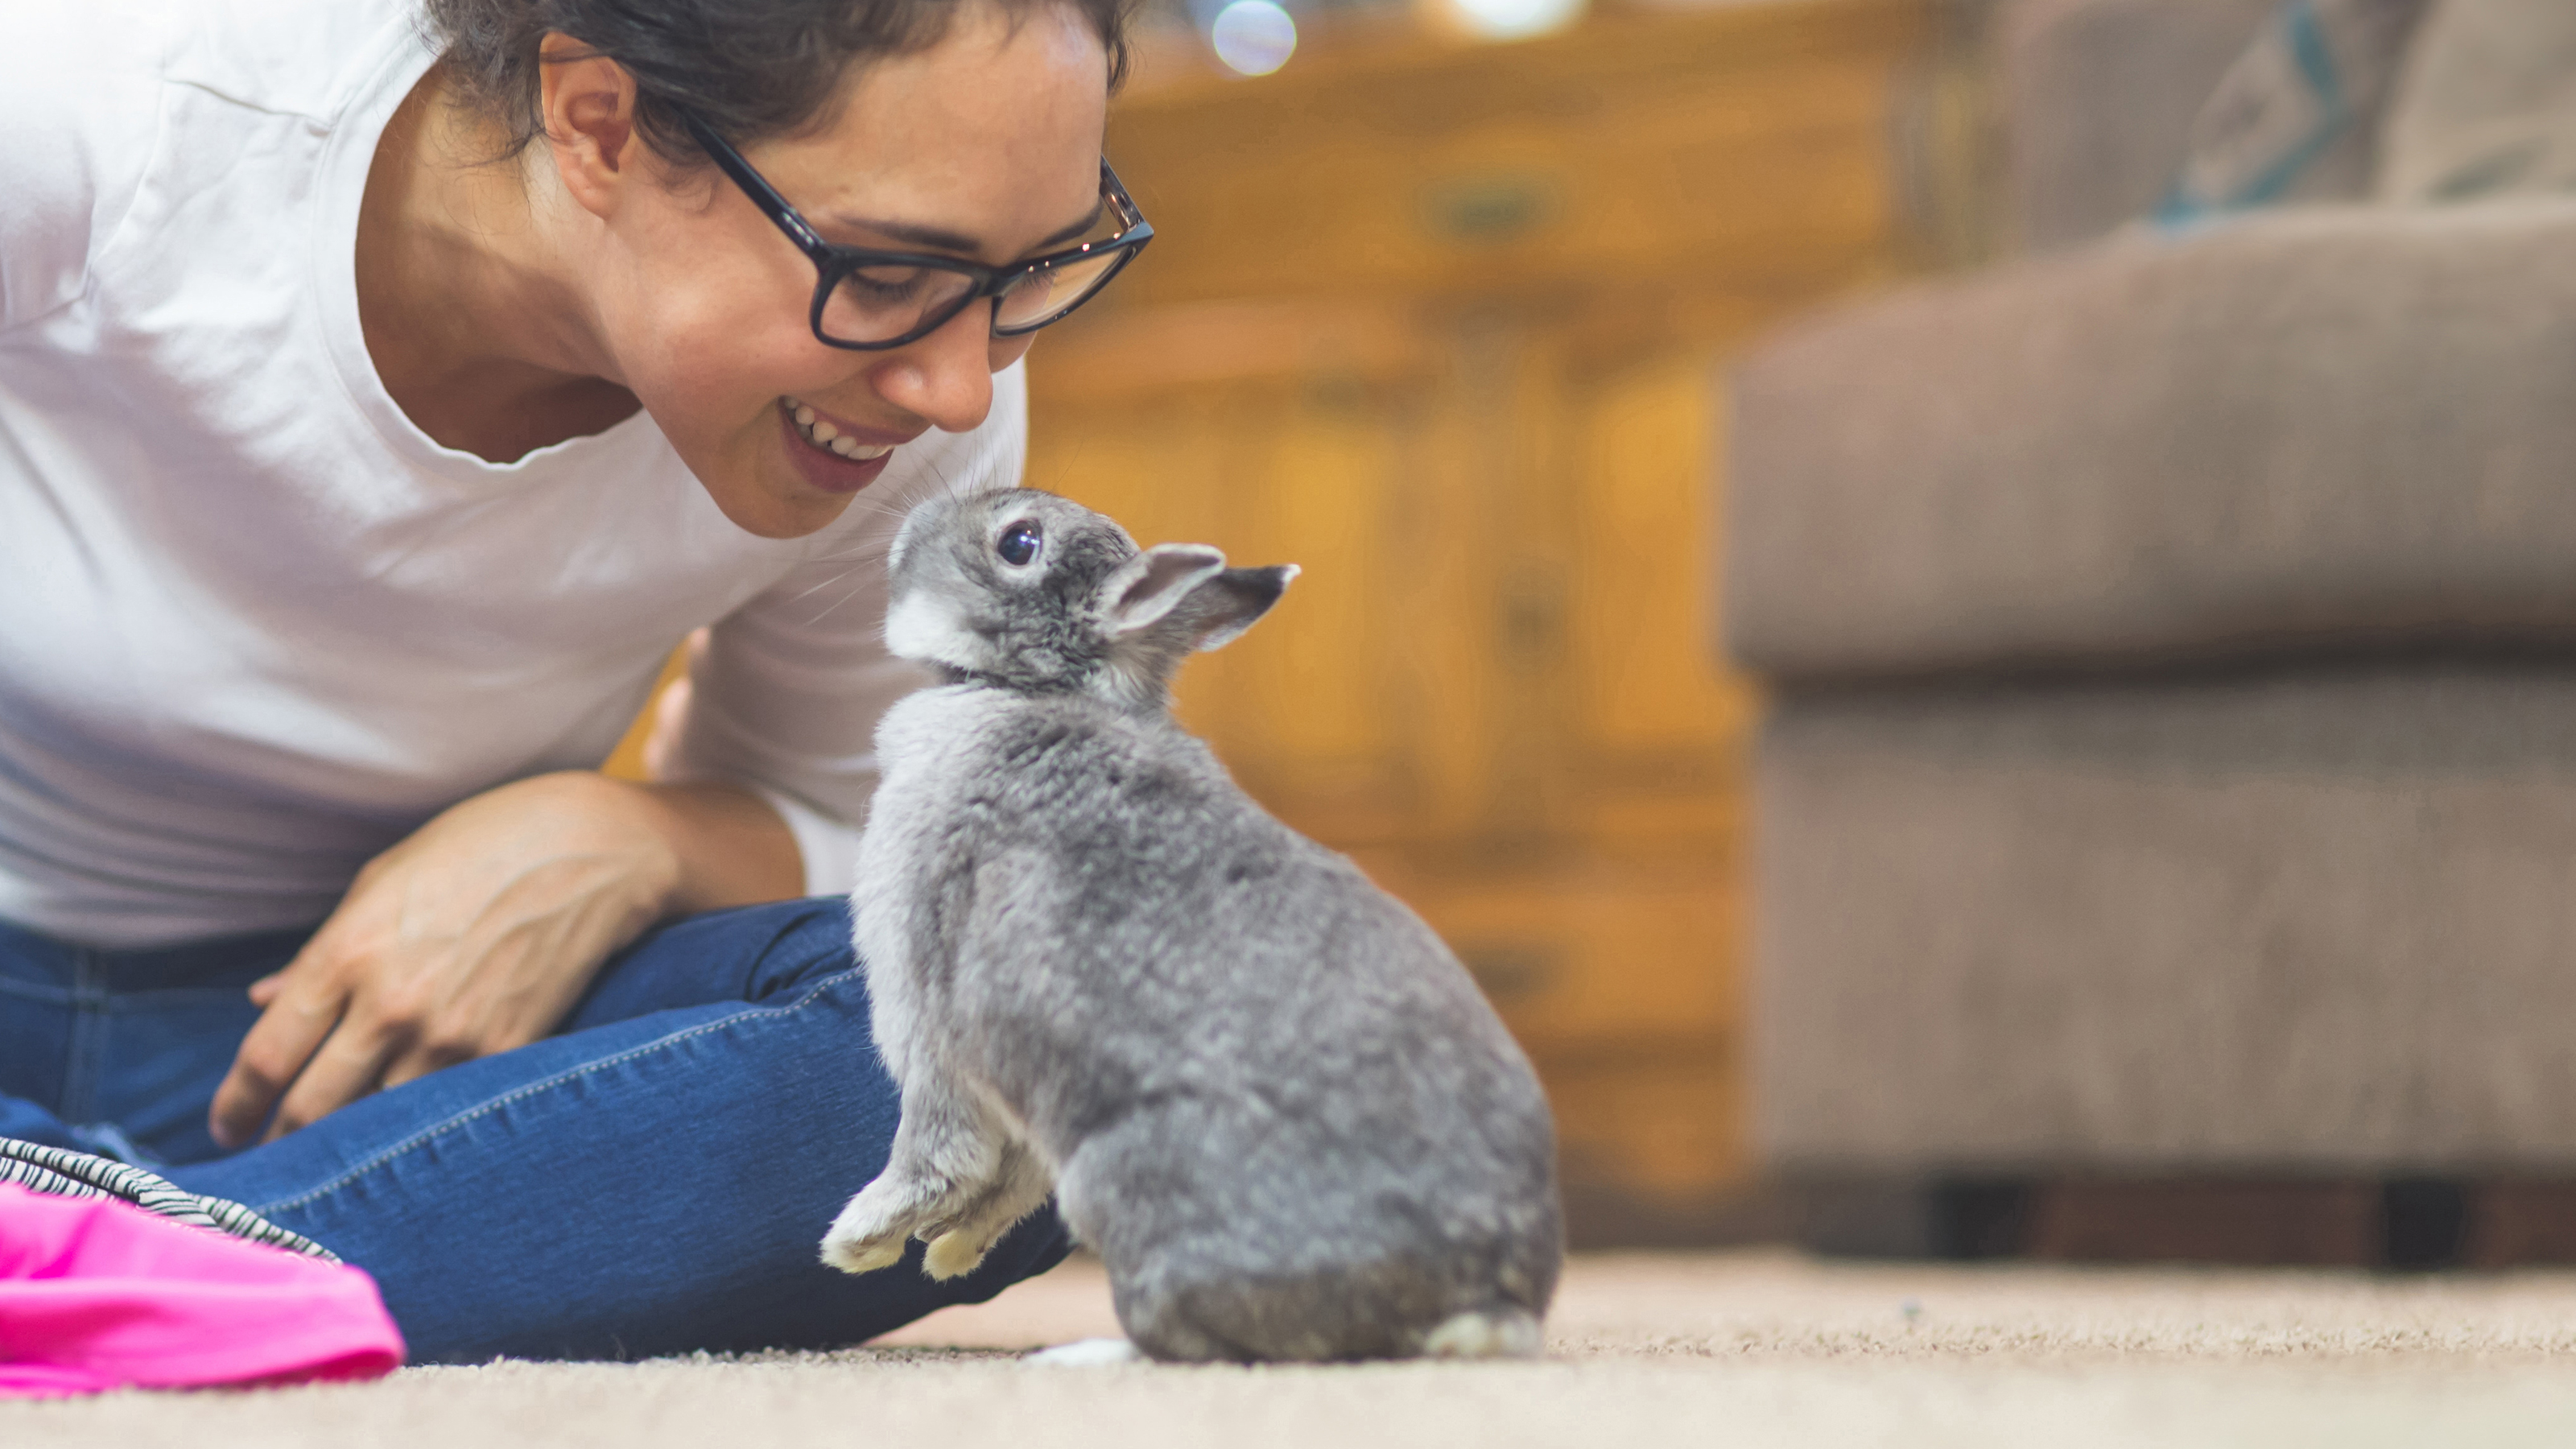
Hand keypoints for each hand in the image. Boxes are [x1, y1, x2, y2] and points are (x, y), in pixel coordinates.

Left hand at [209, 771, 800, 1147]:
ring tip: (335, 1159)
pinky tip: (409, 1136)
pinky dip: (419, 1128)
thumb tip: (263, 1001)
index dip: (235, 1104)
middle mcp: (391, 1003)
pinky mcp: (507, 1050)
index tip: (227, 1125)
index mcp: (347, 952)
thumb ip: (322, 950)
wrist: (592, 850)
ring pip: (377, 1123)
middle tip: (271, 1159)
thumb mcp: (384, 880)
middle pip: (310, 1108)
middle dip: (281, 1142)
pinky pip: (445, 1111)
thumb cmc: (481, 847)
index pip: (266, 1057)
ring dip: (350, 1146)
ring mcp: (453, 1034)